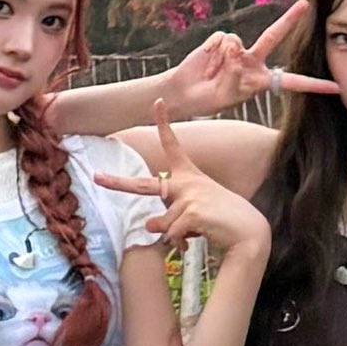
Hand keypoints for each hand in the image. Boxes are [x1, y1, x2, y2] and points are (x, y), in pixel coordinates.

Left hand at [88, 118, 265, 258]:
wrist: (250, 233)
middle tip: (96, 178)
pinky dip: (179, 243)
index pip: (173, 145)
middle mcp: (187, 182)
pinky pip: (172, 234)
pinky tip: (199, 239)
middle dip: (117, 183)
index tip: (156, 102)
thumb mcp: (192, 215)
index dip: (164, 123)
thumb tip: (147, 225)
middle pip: (143, 185)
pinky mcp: (192, 211)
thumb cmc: (222, 221)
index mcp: (189, 176)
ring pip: (162, 223)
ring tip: (197, 233)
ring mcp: (189, 195)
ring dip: (174, 236)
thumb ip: (167, 218)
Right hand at [143, 3, 339, 120]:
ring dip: (223, 59)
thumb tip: (235, 45)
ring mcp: (237, 49)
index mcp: (262, 80)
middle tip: (305, 4)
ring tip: (212, 72)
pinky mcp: (220, 41)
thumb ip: (234, 72)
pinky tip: (206, 61)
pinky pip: (222, 39)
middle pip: (274, 36)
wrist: (183, 92)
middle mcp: (254, 61)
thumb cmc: (209, 98)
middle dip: (289, 20)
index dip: (313, 85)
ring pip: (236, 43)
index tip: (336, 88)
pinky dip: (213, 51)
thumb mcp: (226, 94)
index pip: (292, 82)